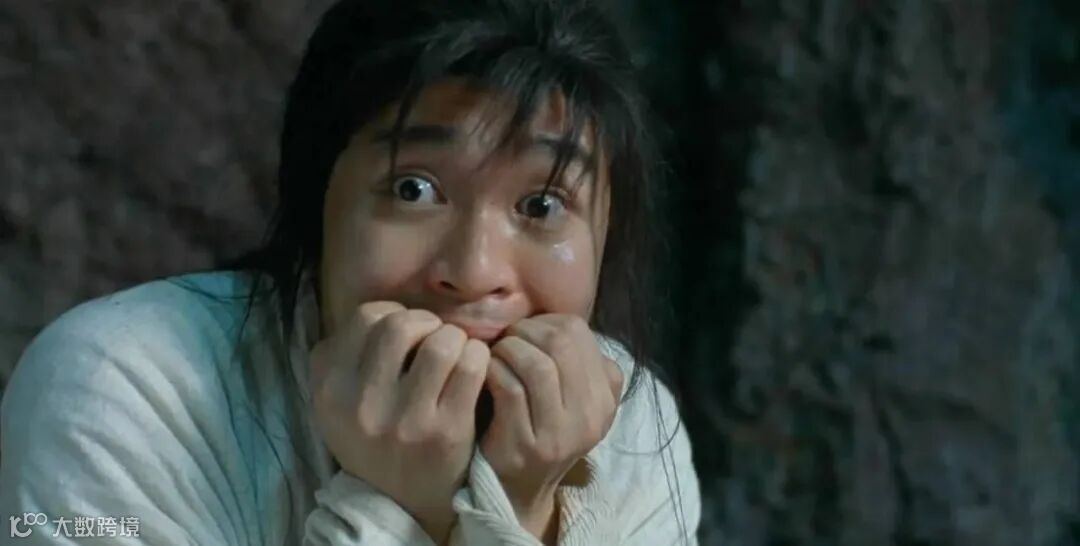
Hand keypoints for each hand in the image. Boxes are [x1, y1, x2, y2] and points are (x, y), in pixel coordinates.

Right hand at [310, 301, 490, 543]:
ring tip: (457, 354)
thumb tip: (382, 312)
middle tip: (435, 340)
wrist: (402, 503)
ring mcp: (406, 420)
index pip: (367, 317)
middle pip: (402, 324)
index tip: (408, 335)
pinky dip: (478, 357)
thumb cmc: (375, 438)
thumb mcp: (339, 402)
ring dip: (456, 339)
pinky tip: (474, 368)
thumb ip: (344, 355)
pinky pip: (471, 367)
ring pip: (441, 342)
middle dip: (427, 323)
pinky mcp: (446, 432)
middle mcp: (363, 405)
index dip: (394, 314)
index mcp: (331, 390)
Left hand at [480, 314, 623, 539]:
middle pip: (560, 343)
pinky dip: (494, 371)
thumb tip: (556, 323)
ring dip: (508, 350)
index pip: (579, 333)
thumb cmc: (538, 428)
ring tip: (496, 356)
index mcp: (604, 397)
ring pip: (537, 364)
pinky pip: (511, 389)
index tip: (525, 332)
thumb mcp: (572, 399)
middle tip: (506, 340)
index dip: (545, 322)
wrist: (518, 488)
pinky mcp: (528, 446)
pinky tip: (486, 374)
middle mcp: (590, 416)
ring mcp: (560, 434)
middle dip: (524, 332)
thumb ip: (575, 362)